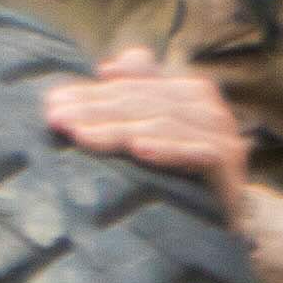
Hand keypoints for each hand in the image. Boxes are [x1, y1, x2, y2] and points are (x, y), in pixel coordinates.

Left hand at [38, 47, 252, 216]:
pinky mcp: (230, 161)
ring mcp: (222, 133)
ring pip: (163, 124)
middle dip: (95, 110)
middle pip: (143, 104)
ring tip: (81, 135)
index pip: (131, 89)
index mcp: (189, 91)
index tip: (52, 105)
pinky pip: (197, 152)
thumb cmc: (185, 171)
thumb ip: (137, 94)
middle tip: (56, 118)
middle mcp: (207, 107)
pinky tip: (138, 149)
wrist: (229, 215)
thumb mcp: (156, 130)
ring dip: (119, 129)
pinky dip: (168, 149)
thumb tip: (107, 67)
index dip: (91, 95)